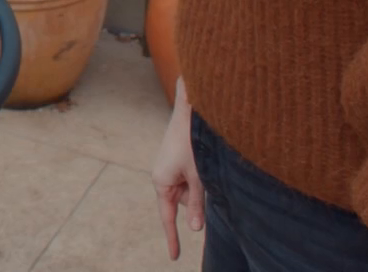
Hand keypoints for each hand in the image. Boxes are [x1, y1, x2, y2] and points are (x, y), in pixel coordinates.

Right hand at [151, 79, 204, 259]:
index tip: (174, 257)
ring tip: (204, 162)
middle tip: (206, 178)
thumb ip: (197, 205)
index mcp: (161, 182)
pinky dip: (200, 175)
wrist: (190, 109)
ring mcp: (169, 167)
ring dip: (201, 183)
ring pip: (190, 190)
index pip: (167, 218)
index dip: (173, 238)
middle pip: (183, 202)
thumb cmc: (193, 142)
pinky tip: (202, 158)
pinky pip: (190, 178)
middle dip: (198, 197)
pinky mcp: (177, 159)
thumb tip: (195, 229)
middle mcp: (162, 176)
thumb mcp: (199, 177)